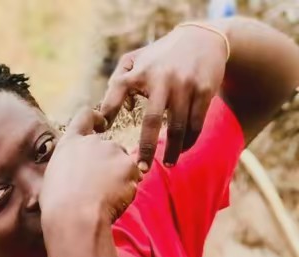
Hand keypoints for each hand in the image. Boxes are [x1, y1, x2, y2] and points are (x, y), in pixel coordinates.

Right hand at [39, 108, 141, 229]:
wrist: (75, 217)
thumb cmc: (57, 206)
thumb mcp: (50, 183)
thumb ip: (60, 174)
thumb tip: (49, 191)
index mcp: (70, 143)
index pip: (85, 116)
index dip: (96, 119)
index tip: (102, 124)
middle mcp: (93, 141)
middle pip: (108, 145)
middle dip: (108, 162)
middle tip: (101, 186)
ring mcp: (113, 152)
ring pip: (122, 161)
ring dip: (119, 175)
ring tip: (107, 197)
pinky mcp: (129, 166)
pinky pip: (134, 176)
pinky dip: (128, 188)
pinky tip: (116, 201)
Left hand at [100, 24, 227, 170]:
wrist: (205, 38)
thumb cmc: (161, 56)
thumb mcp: (136, 59)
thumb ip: (117, 81)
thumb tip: (108, 114)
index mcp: (140, 71)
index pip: (117, 92)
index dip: (107, 112)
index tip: (100, 132)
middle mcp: (162, 78)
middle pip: (152, 121)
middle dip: (146, 148)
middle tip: (141, 169)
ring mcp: (185, 84)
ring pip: (178, 127)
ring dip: (172, 150)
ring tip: (167, 165)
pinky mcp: (204, 90)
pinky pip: (196, 123)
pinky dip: (189, 140)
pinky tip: (182, 150)